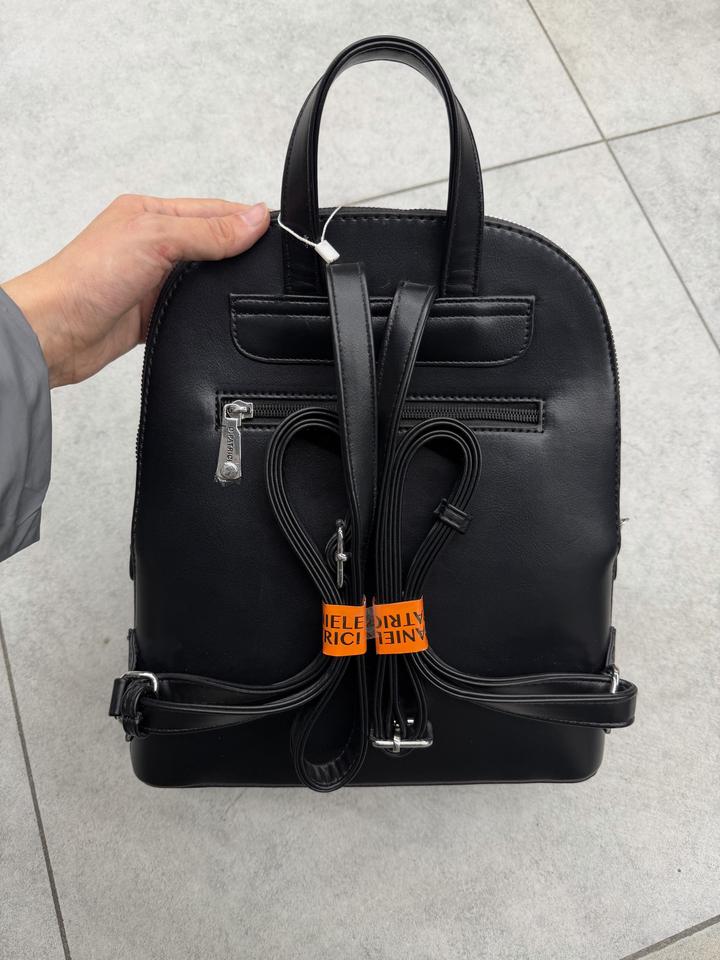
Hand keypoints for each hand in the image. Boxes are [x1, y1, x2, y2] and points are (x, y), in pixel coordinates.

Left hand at [1, 194, 269, 386]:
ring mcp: (153, 281)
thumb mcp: (156, 240)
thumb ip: (209, 232)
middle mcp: (153, 244)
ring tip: (257, 286)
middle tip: (275, 261)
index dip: (246, 218)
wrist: (56, 331)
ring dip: (225, 282)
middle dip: (241, 250)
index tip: (278, 231)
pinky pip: (192, 309)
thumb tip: (254, 218)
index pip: (213, 210)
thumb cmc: (87, 277)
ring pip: (204, 278)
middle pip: (212, 243)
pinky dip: (209, 311)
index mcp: (151, 214)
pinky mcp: (153, 314)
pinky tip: (225, 313)